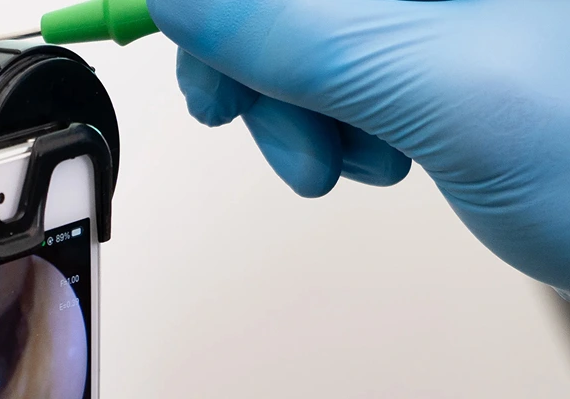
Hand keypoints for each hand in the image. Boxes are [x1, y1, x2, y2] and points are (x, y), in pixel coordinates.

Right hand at [148, 0, 569, 290]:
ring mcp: (445, 9)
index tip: (178, 30)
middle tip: (239, 111)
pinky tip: (371, 153)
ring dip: (290, 98)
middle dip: (252, 51)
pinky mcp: (440, 45)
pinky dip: (329, 115)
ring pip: (306, 24)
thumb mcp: (436, 84)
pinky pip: (340, 61)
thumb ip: (293, 28)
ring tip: (336, 158)